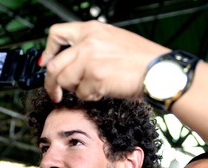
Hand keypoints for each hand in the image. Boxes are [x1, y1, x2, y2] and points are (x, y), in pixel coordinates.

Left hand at [40, 21, 167, 102]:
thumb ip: (90, 47)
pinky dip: (90, 97)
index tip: (48, 65)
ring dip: (76, 90)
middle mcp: (88, 41)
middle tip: (55, 93)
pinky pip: (82, 93)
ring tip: (92, 90)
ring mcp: (90, 59)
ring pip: (66, 81)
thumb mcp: (112, 41)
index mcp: (91, 30)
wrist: (159, 70)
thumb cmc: (141, 60)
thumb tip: (72, 62)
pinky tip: (104, 91)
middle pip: (54, 65)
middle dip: (51, 83)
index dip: (49, 52)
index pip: (56, 34)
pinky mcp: (95, 77)